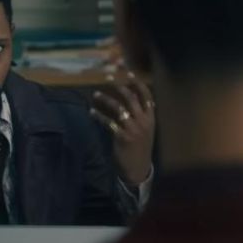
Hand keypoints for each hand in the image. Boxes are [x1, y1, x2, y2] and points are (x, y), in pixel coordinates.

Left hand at [90, 71, 154, 185]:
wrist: (138, 168)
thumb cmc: (140, 149)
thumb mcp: (145, 131)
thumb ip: (139, 116)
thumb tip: (129, 100)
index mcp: (150, 119)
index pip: (146, 96)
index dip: (138, 84)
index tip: (129, 73)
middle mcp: (143, 121)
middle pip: (130, 98)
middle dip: (119, 86)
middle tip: (108, 78)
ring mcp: (133, 128)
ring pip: (118, 107)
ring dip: (105, 99)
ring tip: (95, 94)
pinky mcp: (122, 136)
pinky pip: (108, 122)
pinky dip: (99, 116)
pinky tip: (92, 112)